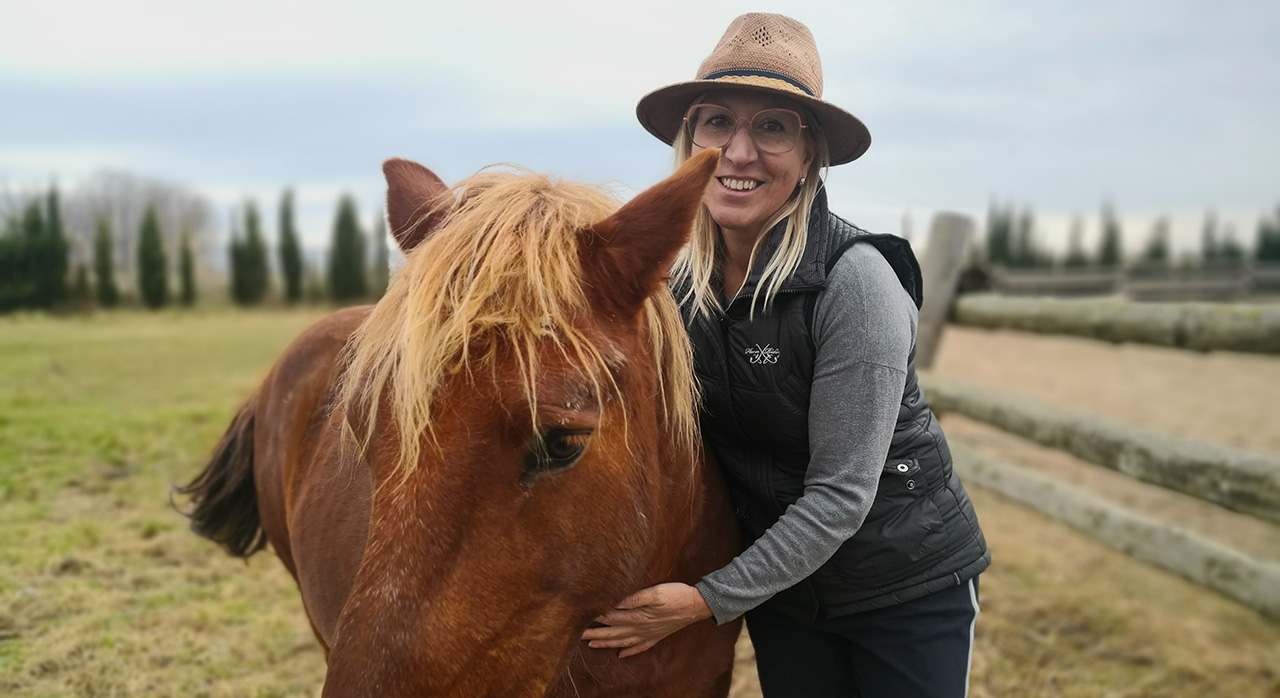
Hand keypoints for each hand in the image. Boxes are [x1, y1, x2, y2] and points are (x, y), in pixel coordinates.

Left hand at [580, 582, 711, 657]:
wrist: (698, 605)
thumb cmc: (676, 595)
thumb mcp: (655, 592)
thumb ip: (634, 598)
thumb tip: (615, 602)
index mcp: (638, 616)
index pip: (610, 617)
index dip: (595, 617)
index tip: (579, 617)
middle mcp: (640, 628)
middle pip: (612, 632)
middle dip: (594, 633)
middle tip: (576, 635)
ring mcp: (648, 634)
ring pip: (622, 641)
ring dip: (606, 643)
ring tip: (591, 644)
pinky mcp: (656, 636)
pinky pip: (640, 647)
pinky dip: (629, 651)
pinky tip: (621, 654)